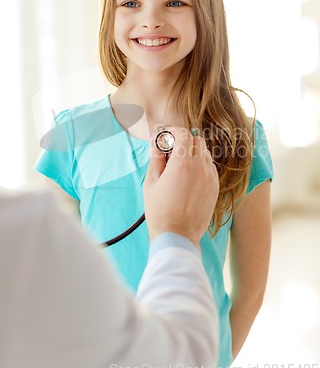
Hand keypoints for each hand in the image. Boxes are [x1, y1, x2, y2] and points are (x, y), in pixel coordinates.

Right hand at [143, 126, 218, 245]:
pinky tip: (189, 177)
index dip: (174, 131)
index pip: (184, 134)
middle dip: (184, 140)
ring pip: (205, 153)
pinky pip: (210, 167)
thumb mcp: (151, 182)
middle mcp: (200, 168)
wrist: (177, 236)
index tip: (167, 136)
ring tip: (179, 166)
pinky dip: (200, 165)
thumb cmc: (160, 211)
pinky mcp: (215, 187)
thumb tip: (156, 141)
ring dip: (193, 152)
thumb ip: (156, 157)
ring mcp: (210, 178)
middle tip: (171, 151)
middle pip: (197, 140)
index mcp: (183, 164)